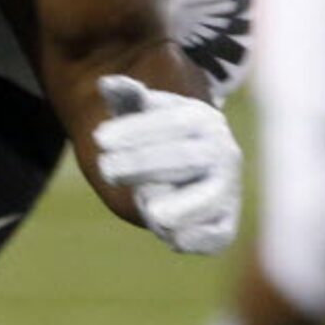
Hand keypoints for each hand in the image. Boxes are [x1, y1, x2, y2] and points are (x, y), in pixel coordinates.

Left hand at [93, 73, 240, 253]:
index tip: (98, 138)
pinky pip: (217, 233)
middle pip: (184, 159)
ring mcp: (226, 188)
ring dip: (181, 206)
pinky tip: (175, 241)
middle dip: (143, 164)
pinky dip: (200, 238)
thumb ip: (128, 100)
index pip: (172, 123)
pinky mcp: (224, 223)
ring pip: (208, 198)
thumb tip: (107, 83)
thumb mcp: (142, 113)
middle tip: (104, 169)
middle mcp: (221, 152)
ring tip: (152, 214)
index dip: (136, 130)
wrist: (188, 166)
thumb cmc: (157, 134)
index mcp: (201, 120)